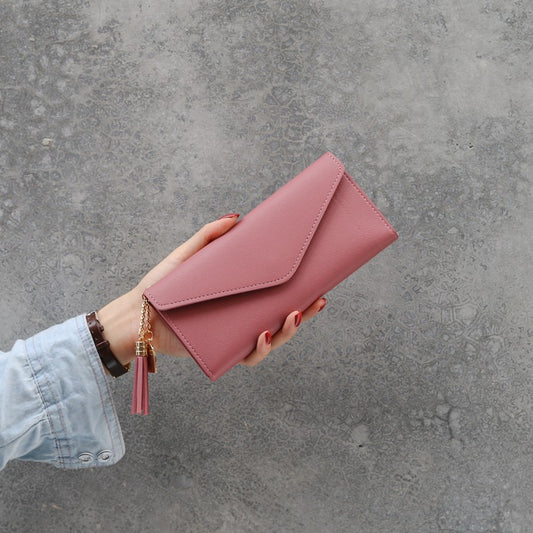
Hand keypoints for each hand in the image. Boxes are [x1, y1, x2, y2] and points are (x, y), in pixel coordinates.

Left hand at [97, 214, 326, 369]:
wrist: (136, 314)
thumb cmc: (162, 286)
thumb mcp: (188, 254)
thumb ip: (209, 235)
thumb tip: (237, 217)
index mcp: (241, 294)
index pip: (277, 293)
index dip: (300, 290)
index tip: (318, 281)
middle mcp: (241, 315)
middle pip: (282, 318)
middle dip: (304, 312)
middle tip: (316, 299)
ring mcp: (233, 334)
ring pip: (272, 339)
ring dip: (287, 331)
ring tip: (291, 315)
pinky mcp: (221, 351)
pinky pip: (247, 356)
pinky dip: (258, 349)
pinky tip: (262, 335)